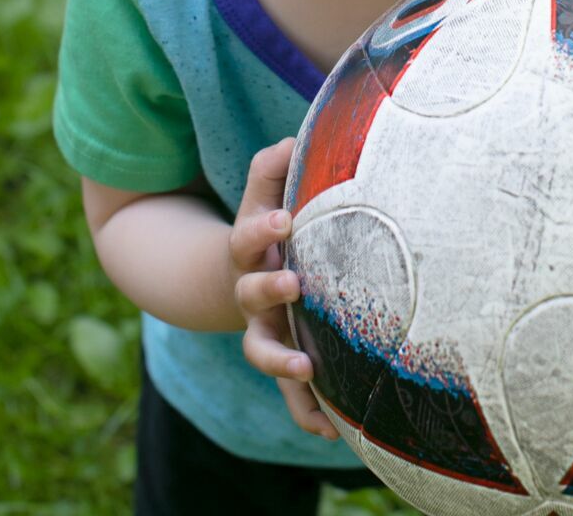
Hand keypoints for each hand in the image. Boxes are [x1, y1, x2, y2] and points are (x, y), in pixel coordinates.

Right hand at [230, 136, 338, 440]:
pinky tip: (334, 431)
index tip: (284, 218)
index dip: (263, 226)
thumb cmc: (268, 223)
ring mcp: (265, 327)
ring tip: (308, 368)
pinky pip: (290, 394)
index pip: (249, 234)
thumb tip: (291, 139)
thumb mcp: (263, 191)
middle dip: (271, 288)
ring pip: (263, 349)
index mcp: (249, 248)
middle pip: (252, 292)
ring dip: (282, 360)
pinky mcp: (283, 355)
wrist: (238, 276)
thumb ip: (273, 165)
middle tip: (294, 281)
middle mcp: (251, 291)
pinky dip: (307, 412)